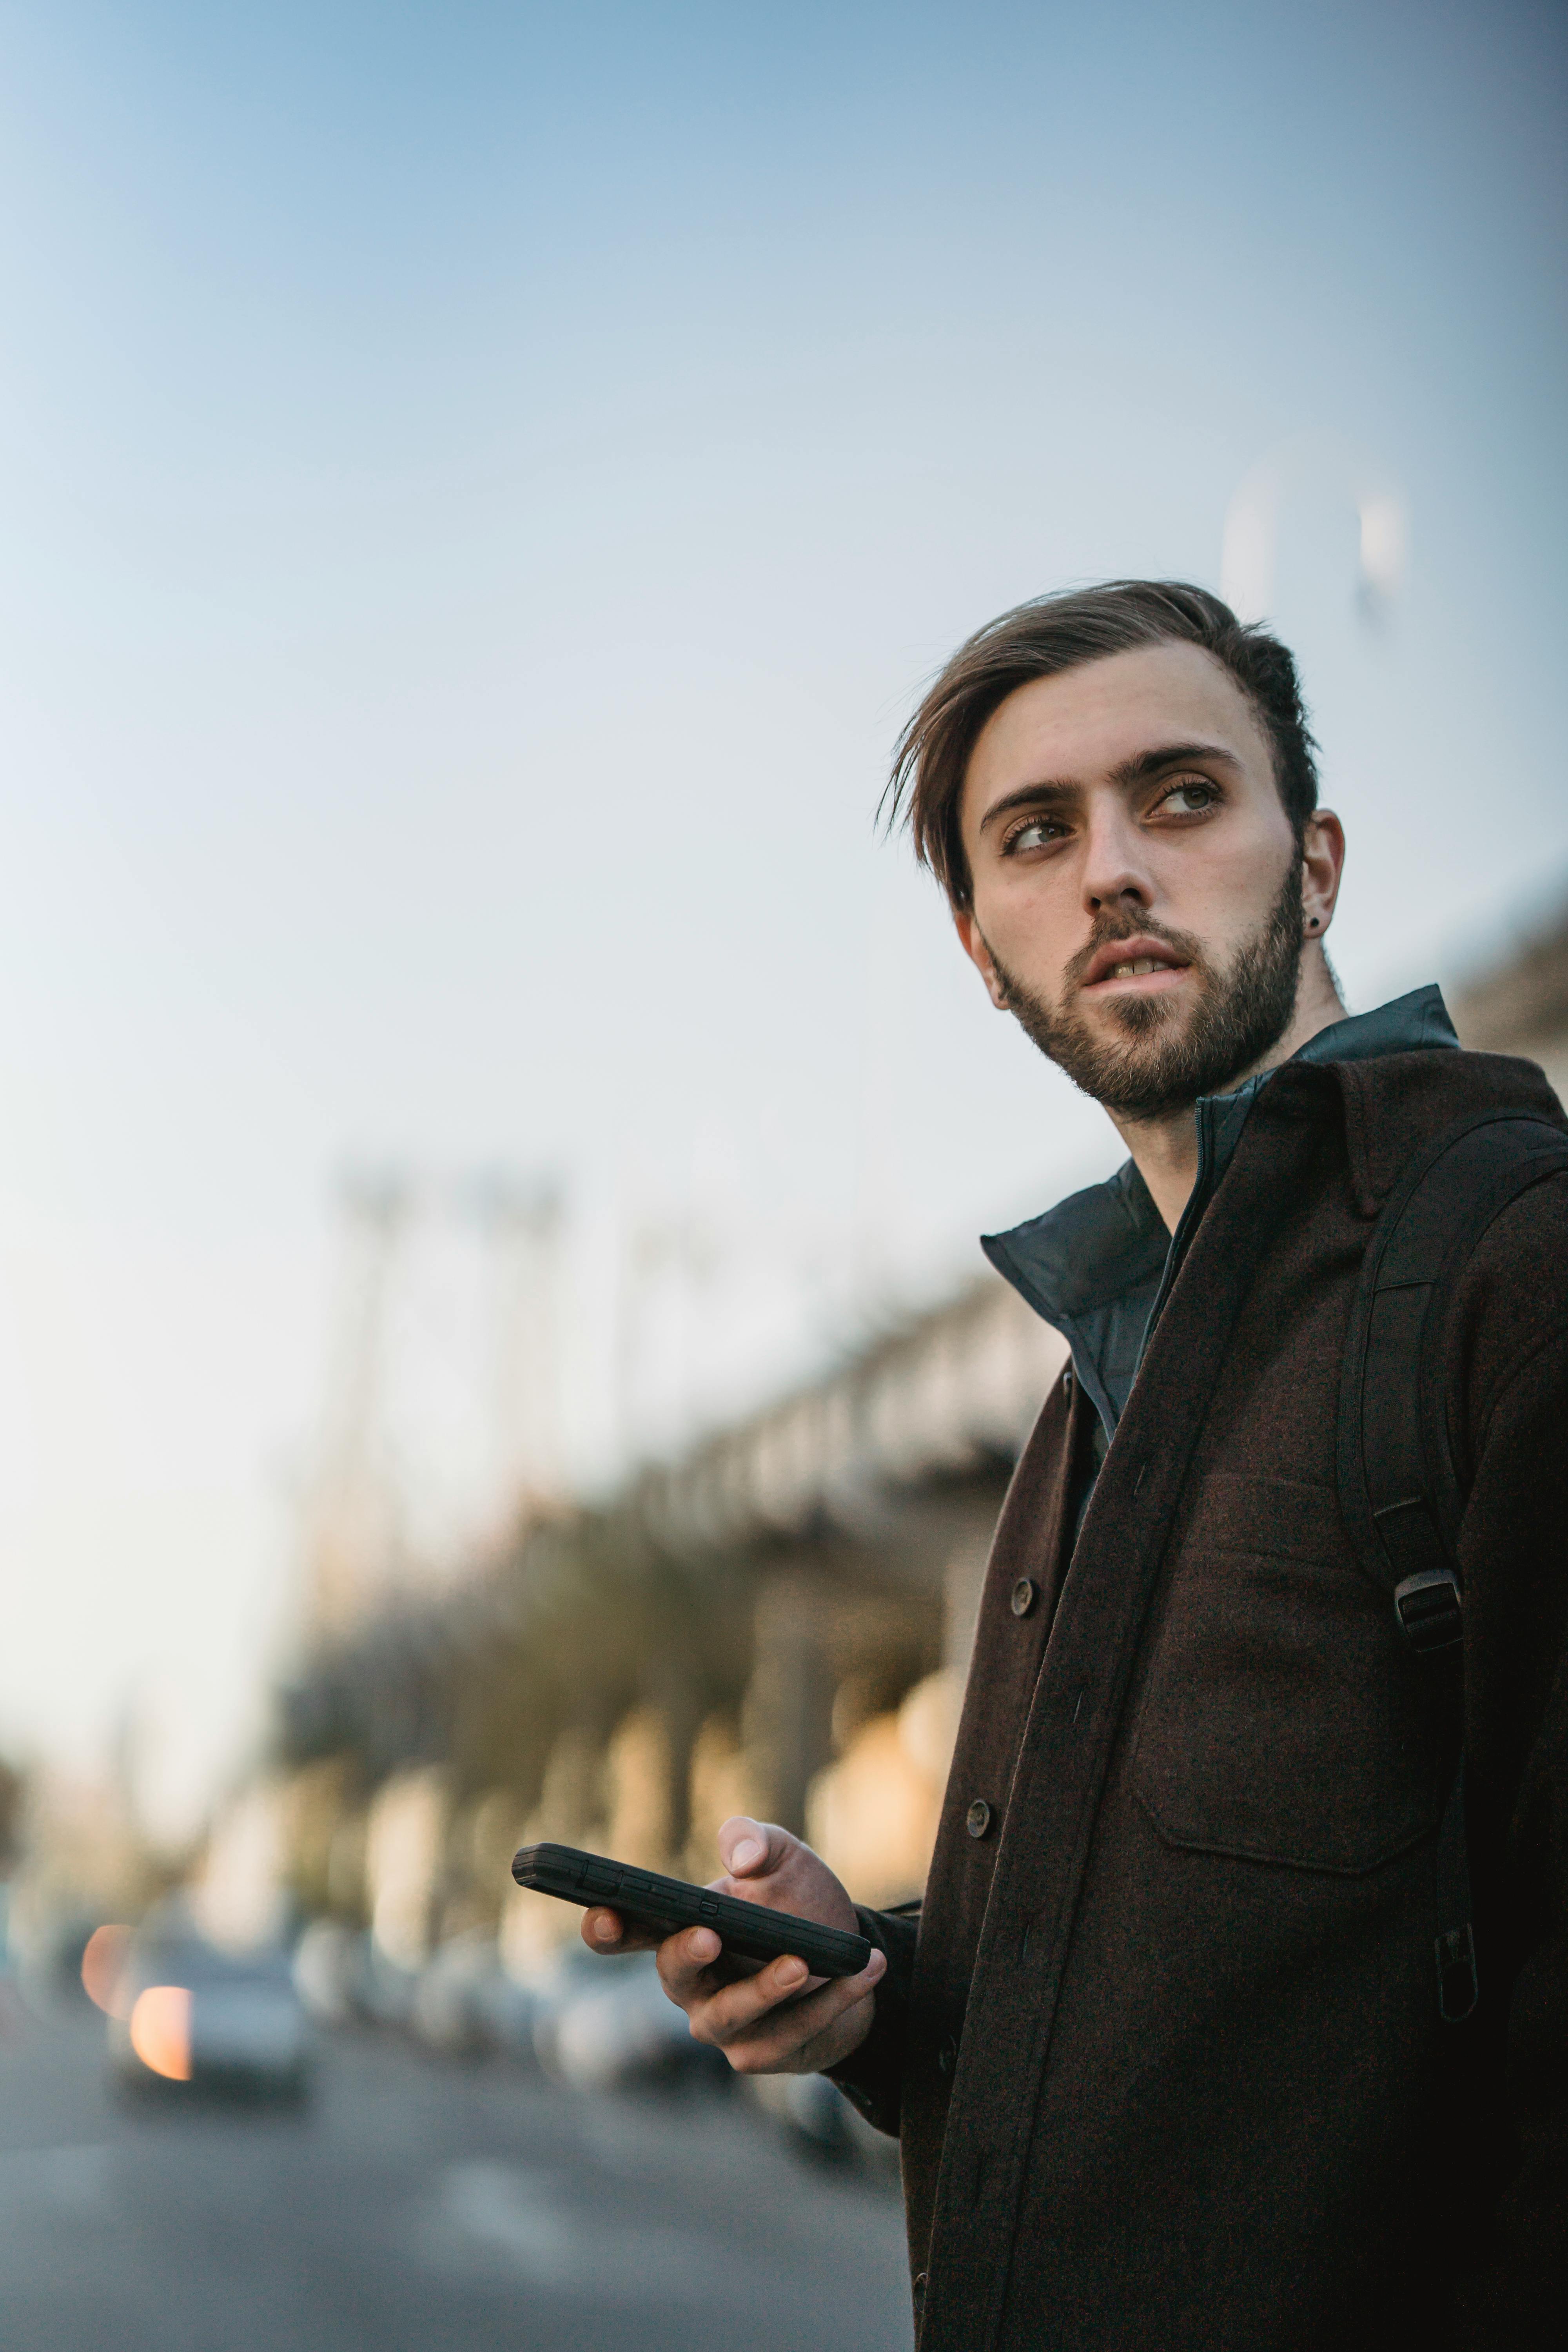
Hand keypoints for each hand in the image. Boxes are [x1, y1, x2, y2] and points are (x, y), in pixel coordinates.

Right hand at [579, 1815, 885, 2074]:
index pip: (628, 1932)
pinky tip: (864, 1969)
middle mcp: (693, 1984)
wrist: (846, 1953)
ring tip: (802, 1963)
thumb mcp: (782, 1857)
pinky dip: (832, 2000)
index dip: (606, 1926)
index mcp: (681, 1931)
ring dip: (766, 1989)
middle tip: (709, 1935)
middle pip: (674, 1978)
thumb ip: (755, 1840)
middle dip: (687, 1957)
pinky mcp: (765, 2052)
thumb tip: (742, 1857)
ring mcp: (725, 2025)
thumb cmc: (797, 1900)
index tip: (602, 1913)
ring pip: (732, 2015)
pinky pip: (793, 2032)